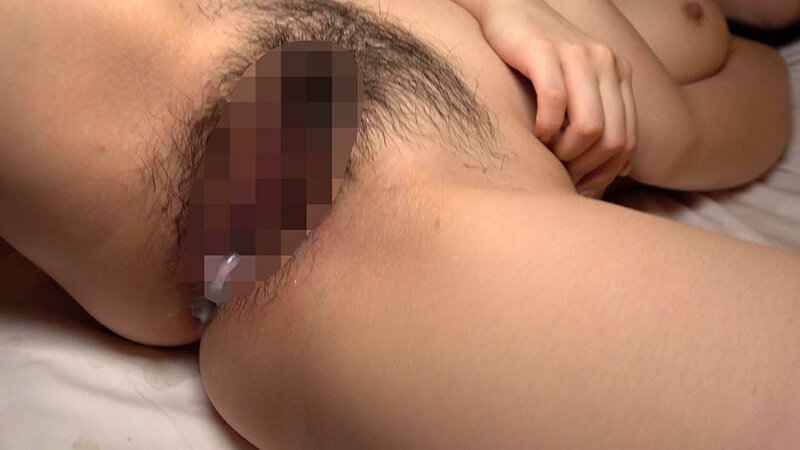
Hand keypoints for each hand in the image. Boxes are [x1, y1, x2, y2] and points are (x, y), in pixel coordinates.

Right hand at [479, 0, 636, 196]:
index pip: (628, 140)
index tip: (581, 187)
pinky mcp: (544, 50)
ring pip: (590, 125)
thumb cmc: (537, 59)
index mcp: (618, 75)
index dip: (605, 172)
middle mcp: (606, 63)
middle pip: (613, 138)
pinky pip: (555, 101)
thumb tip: (622, 170)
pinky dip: (545, 128)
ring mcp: (577, 54)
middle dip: (586, 167)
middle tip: (561, 173)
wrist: (509, 9)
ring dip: (566, 152)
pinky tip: (535, 133)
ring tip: (548, 153)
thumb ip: (600, 119)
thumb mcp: (577, 87)